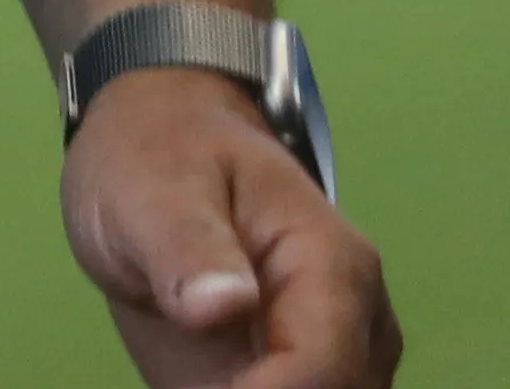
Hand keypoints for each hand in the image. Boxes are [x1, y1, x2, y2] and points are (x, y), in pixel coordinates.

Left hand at [61, 66, 398, 388]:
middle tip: (188, 375)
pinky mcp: (308, 377)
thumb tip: (223, 305)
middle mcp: (357, 320)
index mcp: (333, 264)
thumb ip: (187, 247)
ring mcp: (341, 354)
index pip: (321, 369)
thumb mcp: (152, 190)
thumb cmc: (160, 157)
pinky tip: (200, 375)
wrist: (165, 144)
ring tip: (193, 366)